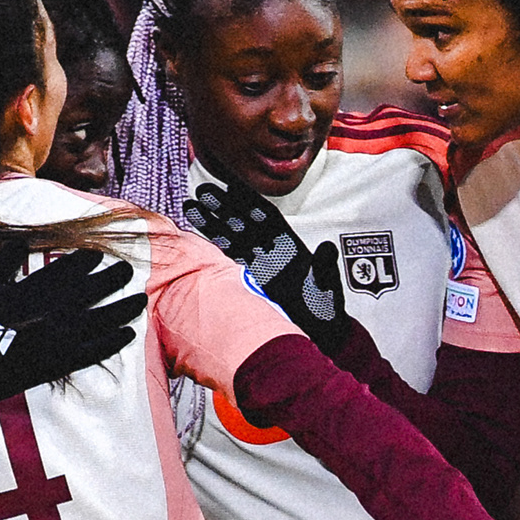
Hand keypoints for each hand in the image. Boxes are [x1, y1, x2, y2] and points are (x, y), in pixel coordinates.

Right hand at [0, 243, 144, 405]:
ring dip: (124, 308)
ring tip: (140, 300)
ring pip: (104, 318)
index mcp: (37, 288)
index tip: (98, 255)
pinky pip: (97, 350)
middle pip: (94, 289)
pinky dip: (115, 342)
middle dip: (113, 277)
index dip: (87, 260)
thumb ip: (2, 260)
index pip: (70, 268)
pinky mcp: (64, 362)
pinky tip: (128, 334)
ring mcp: (63, 337)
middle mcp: (56, 309)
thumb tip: (21, 242)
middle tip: (127, 269)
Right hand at [185, 182, 355, 349]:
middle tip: (203, 189)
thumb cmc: (325, 310)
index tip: (232, 184)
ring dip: (212, 223)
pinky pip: (227, 261)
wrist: (317, 334)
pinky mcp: (248, 281)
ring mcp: (257, 265)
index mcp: (289, 245)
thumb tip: (327, 248)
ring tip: (191, 206)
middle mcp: (270, 251)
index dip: (249, 199)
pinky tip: (197, 239)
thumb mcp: (328, 287)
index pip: (265, 216)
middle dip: (224, 206)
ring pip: (230, 238)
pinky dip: (213, 249)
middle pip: (242, 221)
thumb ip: (325, 267)